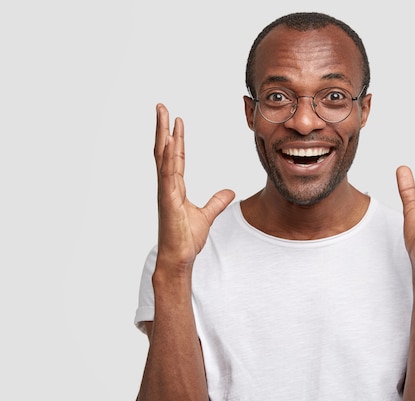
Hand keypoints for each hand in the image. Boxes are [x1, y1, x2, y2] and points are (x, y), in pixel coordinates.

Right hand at [153, 103, 234, 272]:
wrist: (179, 257)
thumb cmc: (187, 238)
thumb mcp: (207, 215)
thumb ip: (217, 201)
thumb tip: (230, 191)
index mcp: (175, 187)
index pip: (176, 157)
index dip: (177, 139)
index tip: (177, 121)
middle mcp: (167, 185)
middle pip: (164, 151)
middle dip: (163, 128)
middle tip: (161, 106)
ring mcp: (165, 191)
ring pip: (162, 157)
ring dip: (162, 134)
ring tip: (163, 114)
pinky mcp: (167, 199)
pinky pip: (167, 174)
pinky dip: (168, 157)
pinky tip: (169, 141)